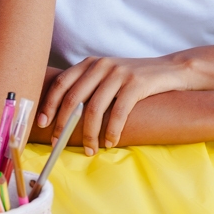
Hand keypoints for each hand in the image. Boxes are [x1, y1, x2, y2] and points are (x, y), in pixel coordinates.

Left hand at [40, 55, 195, 151]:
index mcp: (90, 63)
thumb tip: (63, 116)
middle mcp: (101, 65)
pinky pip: (118, 113)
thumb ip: (89, 87)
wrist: (170, 70)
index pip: (61, 83)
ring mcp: (119, 73)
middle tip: (59, 143)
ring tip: (89, 150)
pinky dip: (112, 131)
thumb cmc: (135, 80)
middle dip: (64, 124)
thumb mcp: (108, 76)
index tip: (42, 124)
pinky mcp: (136, 84)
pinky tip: (111, 143)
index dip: (49, 104)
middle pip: (73, 97)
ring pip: (94, 108)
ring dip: (88, 133)